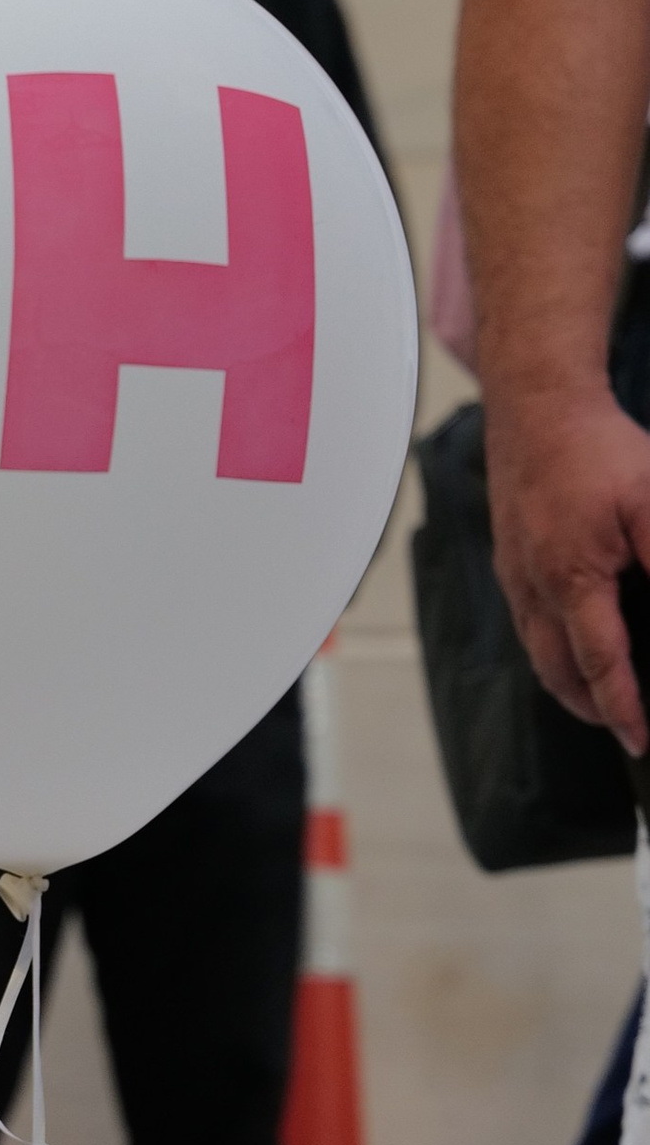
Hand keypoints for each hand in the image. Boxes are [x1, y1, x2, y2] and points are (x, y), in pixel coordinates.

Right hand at [485, 378, 649, 748]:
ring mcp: (515, 575)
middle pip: (557, 672)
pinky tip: (569, 636)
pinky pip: (527, 620)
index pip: (600, 662)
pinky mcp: (509, 559)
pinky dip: (549, 645)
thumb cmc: (595, 447)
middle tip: (622, 726)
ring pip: (537, 650)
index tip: (639, 738)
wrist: (536, 405)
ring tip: (597, 694)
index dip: (623, 706)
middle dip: (590, 707)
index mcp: (571, 578)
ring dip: (567, 681)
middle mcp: (534, 586)